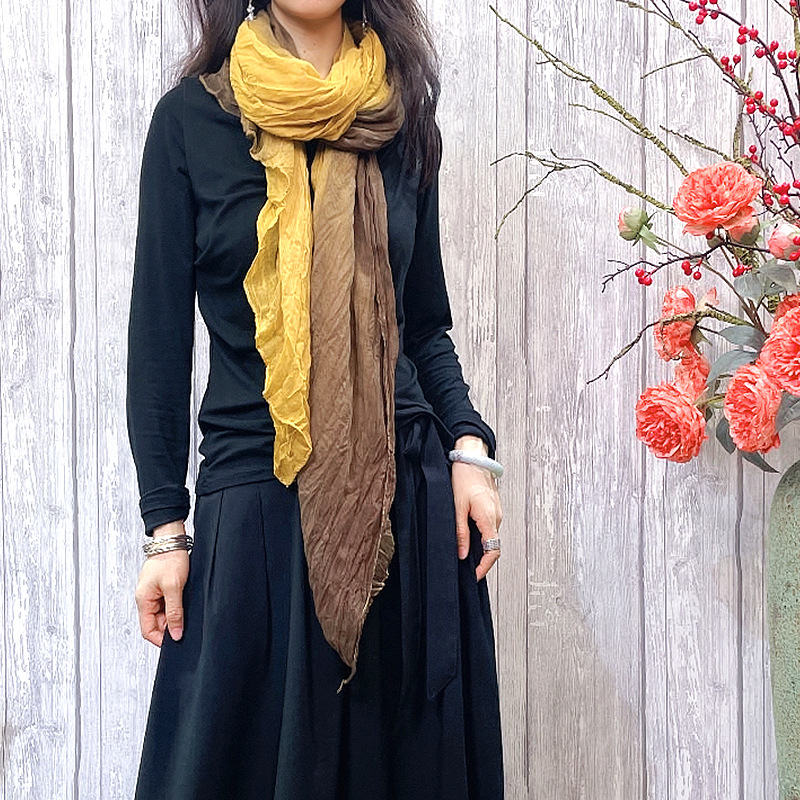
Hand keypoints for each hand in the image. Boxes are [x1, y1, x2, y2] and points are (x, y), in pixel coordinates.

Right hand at [134, 520, 189, 646]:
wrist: (173, 539)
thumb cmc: (170, 559)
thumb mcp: (174, 588)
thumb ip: (174, 612)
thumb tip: (175, 634)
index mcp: (144, 600)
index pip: (148, 630)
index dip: (161, 640)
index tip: (176, 641)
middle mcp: (146, 598)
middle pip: (156, 623)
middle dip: (170, 627)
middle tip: (186, 625)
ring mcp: (154, 593)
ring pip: (163, 614)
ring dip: (174, 616)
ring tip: (187, 610)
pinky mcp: (162, 587)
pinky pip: (168, 604)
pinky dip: (176, 607)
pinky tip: (186, 602)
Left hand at [451, 435, 502, 580]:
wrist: (473, 458)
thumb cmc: (464, 478)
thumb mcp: (457, 507)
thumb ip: (461, 532)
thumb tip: (462, 555)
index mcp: (489, 518)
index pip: (492, 551)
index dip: (484, 567)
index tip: (474, 576)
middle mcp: (497, 517)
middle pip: (493, 547)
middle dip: (481, 561)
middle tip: (467, 570)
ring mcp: (497, 513)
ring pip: (491, 537)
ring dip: (481, 548)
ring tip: (465, 555)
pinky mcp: (493, 509)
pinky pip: (489, 528)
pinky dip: (481, 537)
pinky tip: (469, 538)